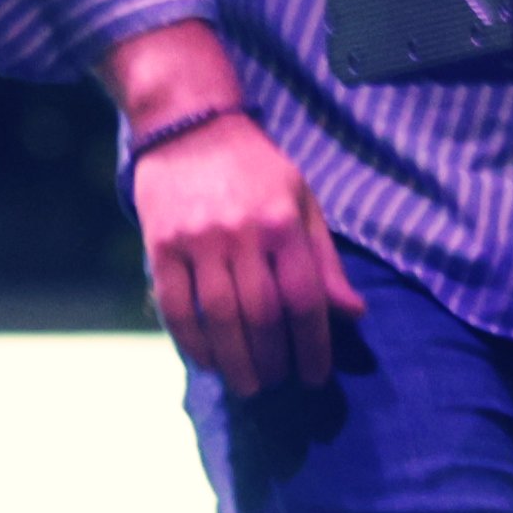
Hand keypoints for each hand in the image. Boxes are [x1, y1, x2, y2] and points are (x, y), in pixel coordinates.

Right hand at [104, 20, 360, 395]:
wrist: (190, 128)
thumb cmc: (256, 170)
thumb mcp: (303, 203)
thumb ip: (324, 261)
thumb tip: (353, 314)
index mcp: (283, 222)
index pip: (305, 298)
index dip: (314, 345)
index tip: (316, 375)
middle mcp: (241, 232)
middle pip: (262, 315)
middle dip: (274, 359)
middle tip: (279, 383)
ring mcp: (197, 240)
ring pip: (219, 318)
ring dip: (236, 361)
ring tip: (249, 384)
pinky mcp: (160, 246)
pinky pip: (175, 307)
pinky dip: (192, 342)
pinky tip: (208, 361)